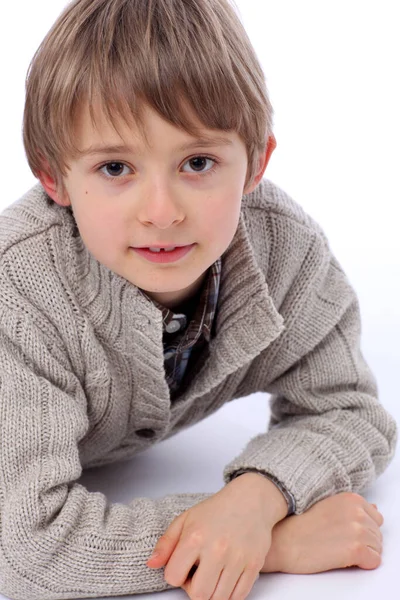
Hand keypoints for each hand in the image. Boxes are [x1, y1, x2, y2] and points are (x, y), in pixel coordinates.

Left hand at [147, 473, 286, 598]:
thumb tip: (151, 564)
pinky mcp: (254, 565)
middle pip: (199, 595)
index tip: (184, 566)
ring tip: (212, 574)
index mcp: (195, 537)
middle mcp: (217, 549)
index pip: (173, 577)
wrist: (249, 500)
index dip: (175, 575)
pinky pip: (239, 596)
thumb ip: (166, 543)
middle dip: (194, 589)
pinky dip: (230, 593)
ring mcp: (238, 558)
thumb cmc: (216, 510)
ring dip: (212, 593)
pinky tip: (226, 577)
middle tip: (198, 574)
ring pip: (219, 599)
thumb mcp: (185, 519)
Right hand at [261, 492, 383, 573]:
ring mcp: (358, 529)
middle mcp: (358, 511)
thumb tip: (374, 509)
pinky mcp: (355, 549)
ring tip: (338, 548)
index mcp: (351, 498)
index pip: (375, 518)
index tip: (344, 532)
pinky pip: (374, 561)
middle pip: (377, 534)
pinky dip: (362, 563)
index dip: (362, 528)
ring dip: (362, 553)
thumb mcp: (328, 506)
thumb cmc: (299, 523)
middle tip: (338, 541)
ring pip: (377, 548)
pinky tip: (342, 557)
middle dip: (363, 541)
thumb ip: (352, 508)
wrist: (282, 539)